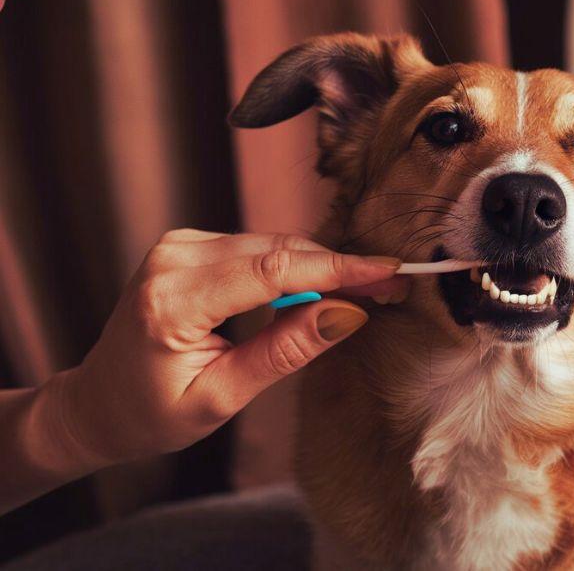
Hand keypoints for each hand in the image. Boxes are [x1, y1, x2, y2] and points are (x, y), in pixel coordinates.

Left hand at [49, 229, 406, 467]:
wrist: (98, 401)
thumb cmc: (150, 413)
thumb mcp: (220, 397)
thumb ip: (283, 352)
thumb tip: (346, 314)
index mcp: (174, 301)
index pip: (274, 271)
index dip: (339, 269)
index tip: (388, 272)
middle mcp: (174, 258)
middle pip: (280, 250)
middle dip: (342, 267)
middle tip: (392, 287)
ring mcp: (179, 245)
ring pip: (275, 244)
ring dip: (324, 266)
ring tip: (367, 291)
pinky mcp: (190, 245)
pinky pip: (259, 247)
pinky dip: (297, 266)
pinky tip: (325, 287)